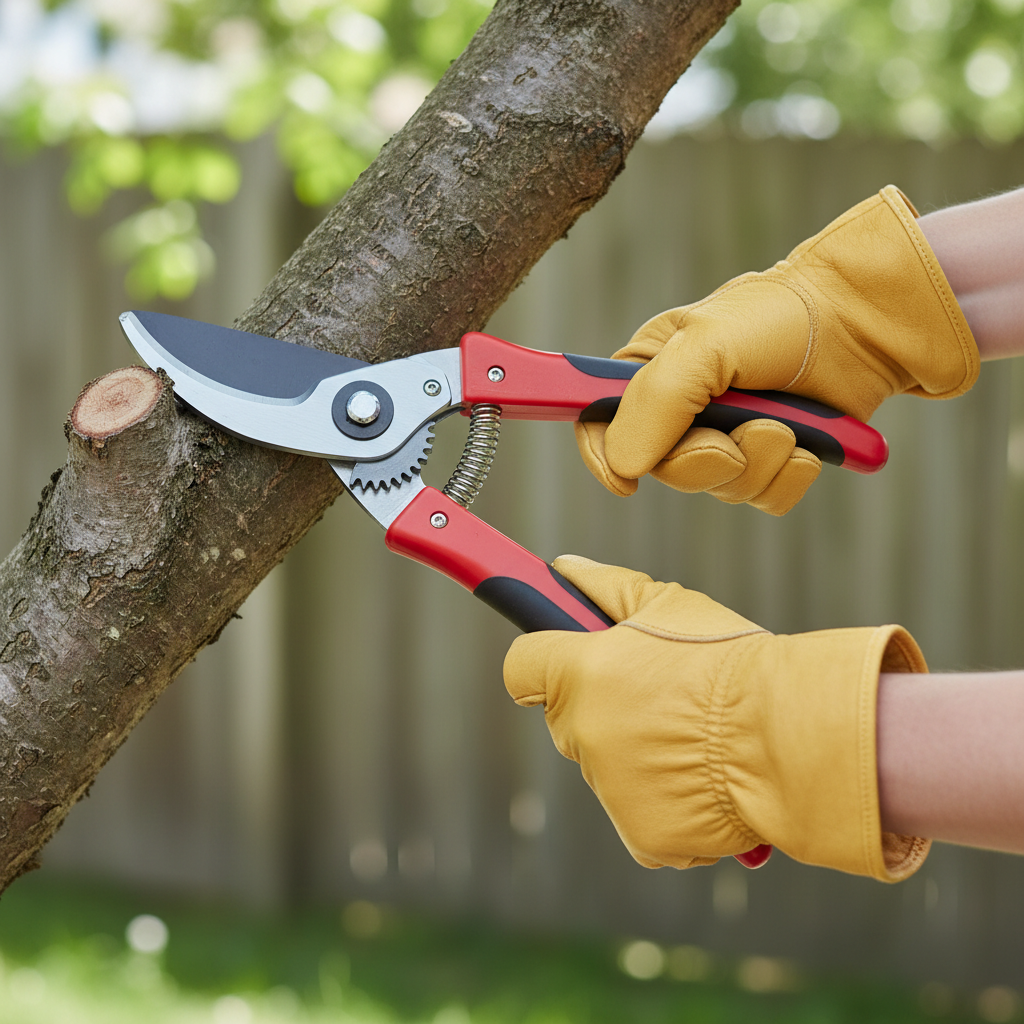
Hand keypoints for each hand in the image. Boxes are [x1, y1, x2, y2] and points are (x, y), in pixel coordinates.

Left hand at [504, 555, 930, 879]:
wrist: (790, 734)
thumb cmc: (731, 661)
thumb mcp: (670, 605)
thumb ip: (605, 586)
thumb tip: (561, 568)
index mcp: (579, 673)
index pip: (522, 669)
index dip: (544, 663)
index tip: (563, 663)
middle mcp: (583, 733)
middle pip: (568, 722)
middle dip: (601, 710)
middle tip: (660, 700)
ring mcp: (609, 789)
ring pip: (608, 770)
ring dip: (638, 757)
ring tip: (696, 739)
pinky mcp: (642, 835)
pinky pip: (641, 816)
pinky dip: (666, 804)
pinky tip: (704, 780)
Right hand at [576, 186, 978, 513]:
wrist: (863, 324)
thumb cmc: (779, 318)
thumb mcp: (705, 346)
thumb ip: (656, 402)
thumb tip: (624, 465)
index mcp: (647, 373)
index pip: (596, 426)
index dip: (604, 458)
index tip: (625, 481)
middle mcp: (680, 410)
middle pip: (662, 470)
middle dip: (706, 459)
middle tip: (742, 431)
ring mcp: (727, 437)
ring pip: (719, 489)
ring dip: (758, 463)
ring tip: (785, 423)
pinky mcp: (771, 460)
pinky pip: (764, 499)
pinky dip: (789, 477)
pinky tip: (808, 444)